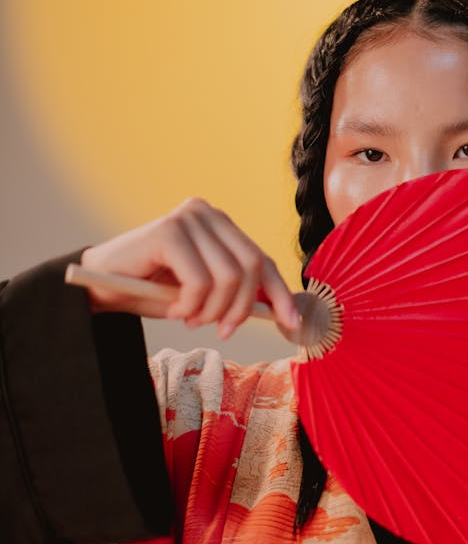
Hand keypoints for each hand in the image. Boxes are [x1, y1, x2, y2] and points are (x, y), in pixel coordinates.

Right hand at [80, 197, 300, 340]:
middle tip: (219, 330)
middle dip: (239, 308)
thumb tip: (279, 310)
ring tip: (187, 318)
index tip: (292, 323)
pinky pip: (199, 281)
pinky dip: (190, 305)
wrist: (99, 287)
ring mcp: (188, 218)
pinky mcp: (169, 231)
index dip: (279, 293)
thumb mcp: (203, 292)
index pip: (262, 258)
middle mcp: (207, 213)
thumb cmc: (153, 290)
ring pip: (228, 278)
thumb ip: (236, 290)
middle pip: (251, 267)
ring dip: (209, 311)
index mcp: (221, 224)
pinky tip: (172, 309)